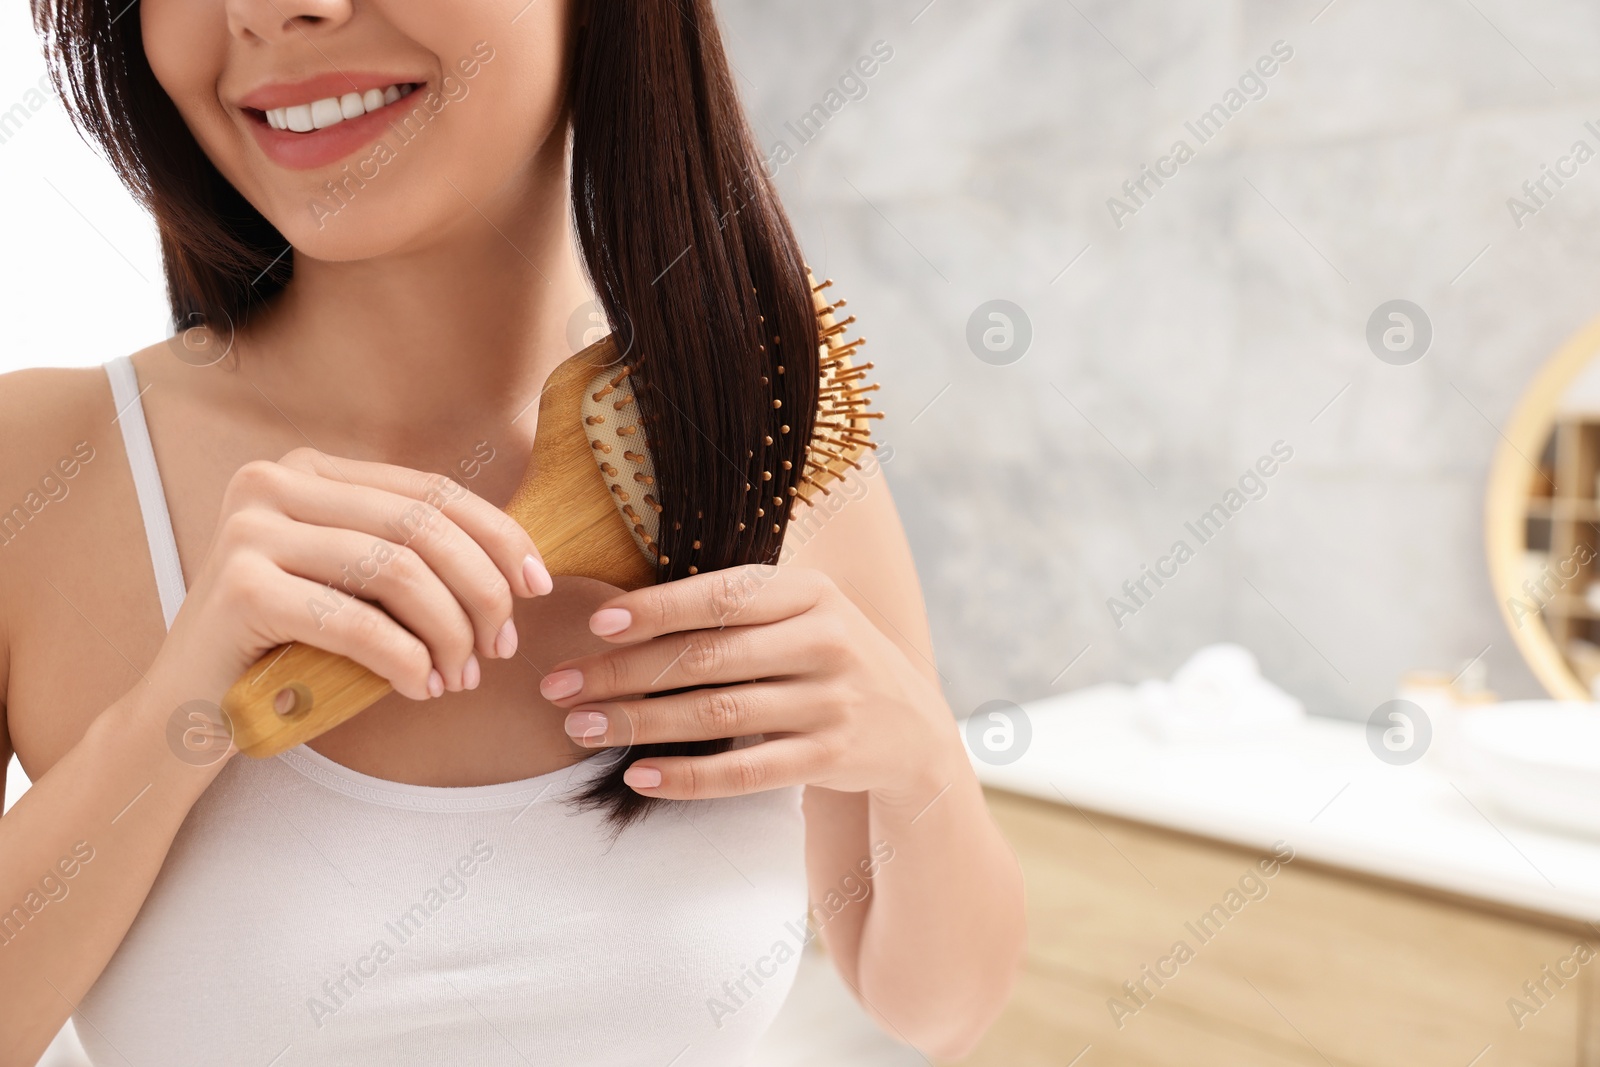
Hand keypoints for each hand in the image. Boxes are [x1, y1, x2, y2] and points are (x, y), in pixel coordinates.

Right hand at [149, 447, 551, 713]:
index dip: (499, 536)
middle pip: (423, 527)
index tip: (538, 586)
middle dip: (481, 592)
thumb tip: (521, 562)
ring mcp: (250, 529)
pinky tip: (420, 689)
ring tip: (460, 677)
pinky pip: (358, 623)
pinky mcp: (239, 589)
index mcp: (312, 470)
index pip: (432, 490)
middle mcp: (274, 481)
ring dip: (449, 633)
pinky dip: (405, 661)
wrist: (189, 712)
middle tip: (500, 649)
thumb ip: (414, 556)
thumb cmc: (291, 649)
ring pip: (399, 572)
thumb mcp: (357, 586)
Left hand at [540, 566, 961, 802]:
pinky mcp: (829, 758)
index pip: (721, 598)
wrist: (910, 726)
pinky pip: (746, 772)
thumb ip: (734, 606)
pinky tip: (639, 776)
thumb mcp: (801, 612)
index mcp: (811, 592)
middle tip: (560, 685)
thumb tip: (621, 609)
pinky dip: (689, 777)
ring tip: (581, 728)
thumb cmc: (825, 656)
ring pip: (718, 715)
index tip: (596, 624)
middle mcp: (825, 642)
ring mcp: (830, 702)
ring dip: (640, 723)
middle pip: (706, 658)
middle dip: (623, 673)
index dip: (656, 610)